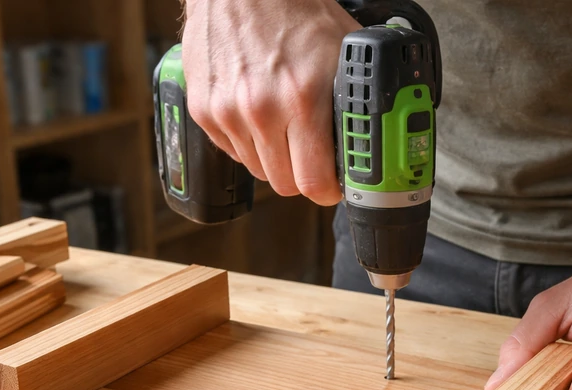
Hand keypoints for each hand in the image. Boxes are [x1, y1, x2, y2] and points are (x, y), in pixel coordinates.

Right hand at [182, 0, 358, 204]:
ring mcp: (227, 112)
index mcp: (302, 98)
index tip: (334, 184)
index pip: (314, 183)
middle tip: (312, 157)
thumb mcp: (341, 50)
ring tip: (284, 127)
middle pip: (285, 185)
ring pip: (258, 171)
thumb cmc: (293, 8)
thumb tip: (369, 138)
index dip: (328, 190)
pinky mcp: (203, 109)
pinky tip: (258, 114)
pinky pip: (232, 150)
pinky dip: (247, 142)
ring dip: (274, 159)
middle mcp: (261, 109)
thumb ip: (354, 99)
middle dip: (303, 175)